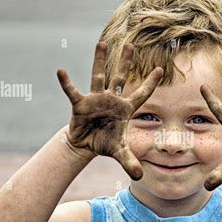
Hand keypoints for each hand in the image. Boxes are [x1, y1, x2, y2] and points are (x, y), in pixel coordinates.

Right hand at [57, 41, 162, 179]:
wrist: (86, 144)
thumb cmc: (105, 143)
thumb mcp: (119, 153)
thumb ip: (130, 162)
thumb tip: (140, 177)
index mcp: (125, 109)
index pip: (141, 94)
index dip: (150, 83)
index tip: (160, 70)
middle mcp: (112, 100)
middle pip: (120, 78)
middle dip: (125, 62)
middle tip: (131, 45)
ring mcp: (96, 99)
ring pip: (98, 77)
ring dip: (99, 61)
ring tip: (101, 43)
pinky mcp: (80, 104)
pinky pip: (73, 91)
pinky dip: (67, 83)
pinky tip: (61, 71)